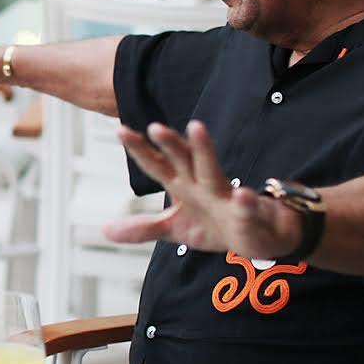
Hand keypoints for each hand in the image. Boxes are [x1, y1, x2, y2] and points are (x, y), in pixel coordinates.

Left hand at [100, 120, 302, 258]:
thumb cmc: (215, 225)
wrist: (258, 237)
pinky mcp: (248, 214)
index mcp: (183, 186)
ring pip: (213, 171)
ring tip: (196, 128)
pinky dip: (246, 202)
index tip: (120, 131)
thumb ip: (143, 227)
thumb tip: (105, 230)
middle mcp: (202, 184)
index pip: (157, 166)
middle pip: (184, 160)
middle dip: (170, 143)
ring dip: (205, 151)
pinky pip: (247, 207)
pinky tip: (242, 194)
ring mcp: (225, 197)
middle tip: (154, 126)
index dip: (140, 150)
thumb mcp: (175, 229)